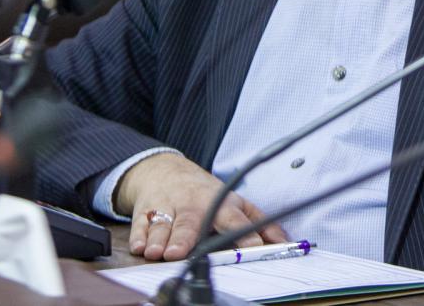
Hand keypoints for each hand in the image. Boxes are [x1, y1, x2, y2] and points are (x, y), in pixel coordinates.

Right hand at [116, 153, 288, 260]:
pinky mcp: (144, 211)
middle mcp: (192, 205)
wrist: (164, 169)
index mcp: (219, 203)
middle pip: (190, 222)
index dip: (245, 233)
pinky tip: (140, 246)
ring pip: (163, 225)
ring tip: (158, 252)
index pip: (235, 219)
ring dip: (160, 239)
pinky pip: (140, 225)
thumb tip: (284, 240)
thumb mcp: (234, 201)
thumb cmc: (204, 192)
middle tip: (181, 253)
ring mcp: (167, 207)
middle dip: (185, 237)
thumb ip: (258, 221)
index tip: (254, 247)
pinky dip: (139, 236)